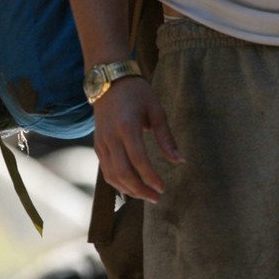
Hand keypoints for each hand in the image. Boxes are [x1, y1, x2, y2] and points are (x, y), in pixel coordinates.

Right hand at [94, 75, 182, 199]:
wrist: (108, 80)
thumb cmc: (137, 93)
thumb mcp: (156, 111)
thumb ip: (166, 138)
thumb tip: (180, 161)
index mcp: (127, 127)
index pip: (138, 160)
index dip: (150, 177)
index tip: (163, 188)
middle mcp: (110, 137)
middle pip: (122, 173)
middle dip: (140, 190)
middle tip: (156, 197)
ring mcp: (101, 143)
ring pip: (111, 175)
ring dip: (128, 190)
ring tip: (146, 195)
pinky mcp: (97, 145)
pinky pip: (106, 170)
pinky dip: (118, 182)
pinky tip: (132, 187)